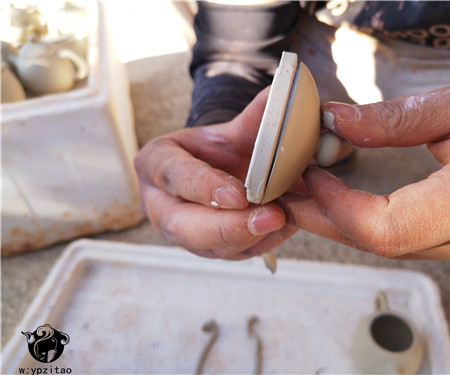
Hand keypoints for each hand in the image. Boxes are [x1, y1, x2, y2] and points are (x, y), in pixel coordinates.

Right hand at [134, 88, 296, 259]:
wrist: (221, 170)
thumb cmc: (222, 148)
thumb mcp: (234, 129)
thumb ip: (257, 116)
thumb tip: (284, 95)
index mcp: (157, 163)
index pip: (174, 175)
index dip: (204, 187)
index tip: (239, 195)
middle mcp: (160, 203)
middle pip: (182, 225)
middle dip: (226, 226)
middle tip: (270, 217)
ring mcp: (180, 231)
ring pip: (207, 248)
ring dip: (247, 238)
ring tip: (283, 222)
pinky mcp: (205, 249)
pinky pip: (230, 255)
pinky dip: (259, 244)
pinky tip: (283, 229)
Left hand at [279, 74, 449, 260]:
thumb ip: (397, 119)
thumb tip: (334, 122)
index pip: (388, 226)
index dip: (338, 205)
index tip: (311, 174)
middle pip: (380, 245)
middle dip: (325, 219)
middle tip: (287, 191)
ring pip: (391, 249)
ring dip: (342, 223)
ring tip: (309, 193)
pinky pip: (408, 244)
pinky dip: (368, 226)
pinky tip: (348, 205)